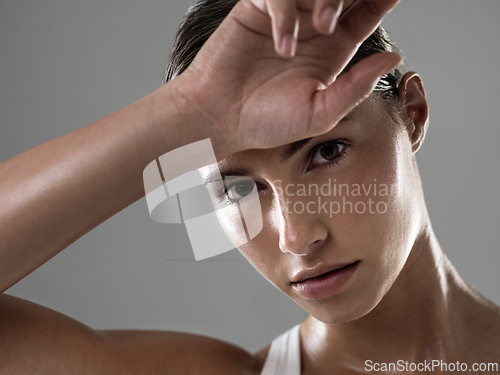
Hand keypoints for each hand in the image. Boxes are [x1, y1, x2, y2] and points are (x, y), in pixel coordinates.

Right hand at [173, 0, 401, 155]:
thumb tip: (394, 58)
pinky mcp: (255, 11)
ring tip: (323, 27)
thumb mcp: (320, 112)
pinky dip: (286, 12)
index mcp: (333, 50)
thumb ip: (356, 86)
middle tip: (344, 19)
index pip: (368, 11)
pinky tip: (282, 45)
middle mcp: (312, 28)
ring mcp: (285, 17)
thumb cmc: (266, 121)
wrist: (219, 119)